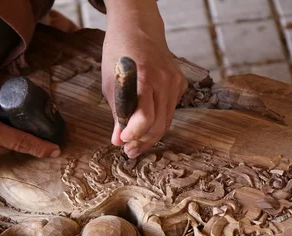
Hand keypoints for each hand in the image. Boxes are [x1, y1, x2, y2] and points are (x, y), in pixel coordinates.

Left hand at [102, 0, 187, 158]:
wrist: (138, 28)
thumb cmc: (119, 54)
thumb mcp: (110, 84)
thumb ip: (117, 113)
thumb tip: (118, 140)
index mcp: (143, 78)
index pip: (145, 118)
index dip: (134, 134)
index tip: (122, 141)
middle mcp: (164, 80)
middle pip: (159, 124)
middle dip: (142, 141)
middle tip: (128, 151)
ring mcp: (175, 82)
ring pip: (167, 120)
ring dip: (151, 136)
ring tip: (135, 145)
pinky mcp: (181, 83)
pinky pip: (171, 110)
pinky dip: (159, 120)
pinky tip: (147, 125)